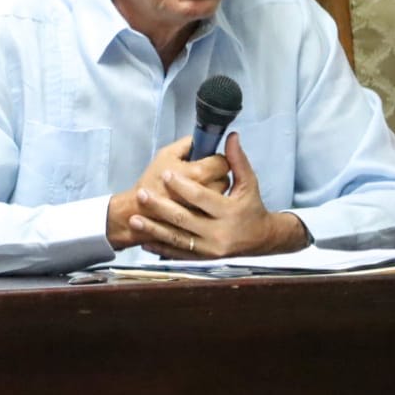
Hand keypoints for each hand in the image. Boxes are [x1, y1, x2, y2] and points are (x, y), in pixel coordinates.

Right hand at [106, 136, 228, 249]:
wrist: (138, 212)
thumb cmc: (151, 182)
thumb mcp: (166, 154)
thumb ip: (188, 143)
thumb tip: (204, 139)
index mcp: (199, 173)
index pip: (223, 162)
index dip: (216, 159)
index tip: (208, 160)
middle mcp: (207, 193)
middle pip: (225, 179)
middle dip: (216, 175)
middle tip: (202, 175)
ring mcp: (207, 211)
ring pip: (222, 196)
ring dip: (215, 191)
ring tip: (197, 189)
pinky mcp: (203, 223)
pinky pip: (214, 211)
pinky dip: (209, 207)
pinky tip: (196, 203)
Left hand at [131, 133, 308, 258]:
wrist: (260, 239)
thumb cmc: (251, 206)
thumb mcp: (249, 183)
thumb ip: (238, 160)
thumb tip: (232, 136)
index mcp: (230, 211)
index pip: (201, 197)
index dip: (182, 186)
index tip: (165, 174)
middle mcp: (219, 232)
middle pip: (184, 218)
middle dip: (161, 206)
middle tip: (142, 194)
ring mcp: (210, 248)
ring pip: (177, 238)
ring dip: (154, 229)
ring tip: (135, 219)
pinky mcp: (203, 259)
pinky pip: (178, 253)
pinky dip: (161, 247)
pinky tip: (145, 240)